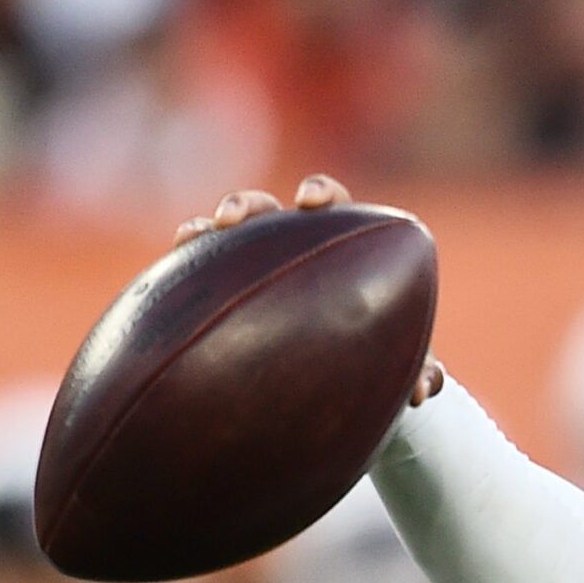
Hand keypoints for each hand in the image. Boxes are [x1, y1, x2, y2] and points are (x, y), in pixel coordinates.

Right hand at [176, 175, 445, 406]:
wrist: (346, 389)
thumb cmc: (382, 360)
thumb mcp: (402, 366)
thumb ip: (421, 370)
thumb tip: (424, 388)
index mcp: (342, 247)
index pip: (333, 205)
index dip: (321, 194)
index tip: (312, 202)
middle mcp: (293, 251)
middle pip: (266, 212)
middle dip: (248, 206)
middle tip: (234, 219)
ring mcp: (253, 270)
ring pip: (221, 245)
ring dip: (203, 234)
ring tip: (190, 240)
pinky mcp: (223, 297)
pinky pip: (196, 284)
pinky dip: (181, 281)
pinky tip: (159, 296)